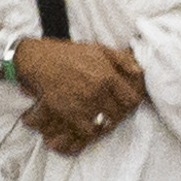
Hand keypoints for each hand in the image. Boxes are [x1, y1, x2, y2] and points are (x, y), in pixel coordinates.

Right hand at [13, 39, 146, 146]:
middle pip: (119, 114)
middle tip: (112, 111)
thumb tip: (140, 73)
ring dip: (105, 123)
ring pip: (105, 124)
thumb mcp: (99, 49)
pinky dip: (90, 130)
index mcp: (107, 75)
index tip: (125, 103)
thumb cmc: (70, 55)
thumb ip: (122, 60)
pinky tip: (88, 123)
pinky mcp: (69, 114)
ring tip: (100, 117)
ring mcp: (83, 104)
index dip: (131, 104)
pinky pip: (87, 131)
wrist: (40, 61)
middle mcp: (97, 91)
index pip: (132, 100)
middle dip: (118, 114)